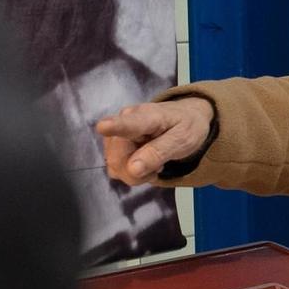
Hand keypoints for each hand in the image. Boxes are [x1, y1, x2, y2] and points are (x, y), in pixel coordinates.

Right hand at [95, 97, 212, 184]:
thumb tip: (133, 168)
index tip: (103, 127)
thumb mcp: (182, 140)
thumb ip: (158, 153)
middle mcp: (124, 121)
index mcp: (146, 116)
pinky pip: (116, 169)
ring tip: (154, 161)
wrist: (186, 118)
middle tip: (160, 166)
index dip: (114, 126)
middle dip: (138, 171)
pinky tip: (145, 163)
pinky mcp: (114, 146)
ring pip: (116, 166)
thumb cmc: (186, 126)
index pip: (127, 122)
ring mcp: (117, 133)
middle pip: (118, 158)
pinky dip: (132, 173)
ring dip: (136, 173)